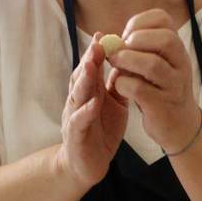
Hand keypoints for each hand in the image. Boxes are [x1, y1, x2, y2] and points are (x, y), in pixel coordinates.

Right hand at [59, 34, 127, 187]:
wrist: (87, 165)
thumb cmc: (101, 131)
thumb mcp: (114, 105)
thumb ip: (117, 85)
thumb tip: (126, 62)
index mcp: (89, 93)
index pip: (90, 69)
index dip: (95, 53)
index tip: (104, 35)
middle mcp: (79, 101)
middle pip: (81, 77)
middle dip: (88, 60)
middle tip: (97, 44)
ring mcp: (74, 117)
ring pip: (76, 95)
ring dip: (83, 80)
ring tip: (91, 66)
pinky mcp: (76, 136)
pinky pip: (79, 122)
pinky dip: (85, 112)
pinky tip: (93, 103)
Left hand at [107, 9, 201, 153]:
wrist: (180, 126)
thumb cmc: (161, 89)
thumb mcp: (157, 63)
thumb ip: (139, 50)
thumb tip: (111, 40)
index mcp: (177, 49)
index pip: (163, 19)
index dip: (139, 23)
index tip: (126, 35)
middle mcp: (181, 65)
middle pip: (164, 39)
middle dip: (135, 40)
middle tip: (120, 50)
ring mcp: (173, 86)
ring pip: (153, 64)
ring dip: (127, 61)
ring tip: (115, 64)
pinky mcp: (161, 106)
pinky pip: (140, 89)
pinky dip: (124, 84)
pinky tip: (120, 86)